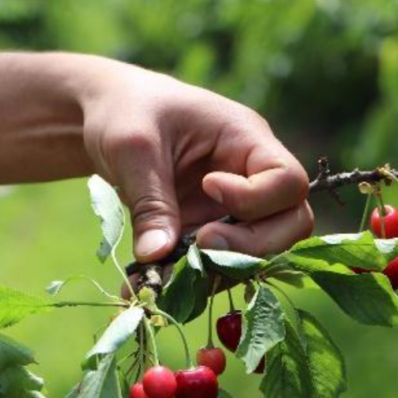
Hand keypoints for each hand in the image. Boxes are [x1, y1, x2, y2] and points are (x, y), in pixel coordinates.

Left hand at [80, 63, 313, 261]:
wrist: (107, 116)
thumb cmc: (126, 113)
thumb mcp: (133, 149)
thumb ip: (151, 201)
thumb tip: (157, 257)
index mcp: (246, 138)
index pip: (287, 181)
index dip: (256, 199)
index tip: (209, 188)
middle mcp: (250, 177)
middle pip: (290, 225)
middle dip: (250, 247)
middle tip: (199, 245)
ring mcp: (233, 209)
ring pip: (257, 255)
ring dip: (216, 273)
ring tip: (163, 278)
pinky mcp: (209, 231)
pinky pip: (216, 265)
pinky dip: (189, 281)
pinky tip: (149, 285)